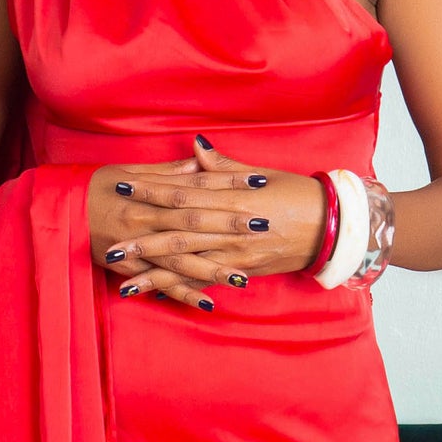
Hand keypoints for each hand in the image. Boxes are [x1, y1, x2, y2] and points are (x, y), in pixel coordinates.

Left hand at [87, 135, 328, 310]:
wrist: (332, 227)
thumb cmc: (297, 195)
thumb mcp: (261, 175)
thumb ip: (223, 167)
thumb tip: (195, 147)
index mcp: (233, 196)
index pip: (185, 191)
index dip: (152, 189)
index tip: (124, 186)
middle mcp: (231, 227)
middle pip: (179, 230)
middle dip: (142, 237)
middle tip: (109, 241)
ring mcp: (236, 253)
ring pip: (188, 262)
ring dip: (153, 270)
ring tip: (122, 276)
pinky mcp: (244, 271)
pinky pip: (208, 281)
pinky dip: (182, 288)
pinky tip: (157, 293)